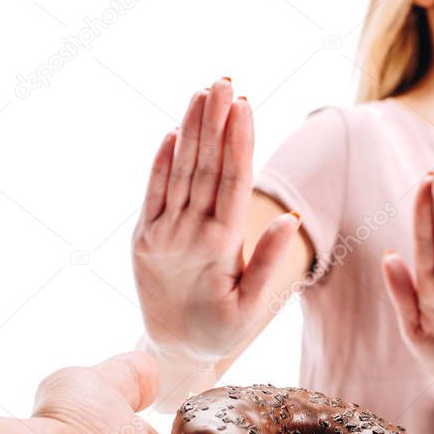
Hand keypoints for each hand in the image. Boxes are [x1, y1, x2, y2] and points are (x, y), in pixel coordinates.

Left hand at [132, 79, 300, 363]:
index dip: (239, 143)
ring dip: (191, 131)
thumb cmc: (220, 329)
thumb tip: (289, 218)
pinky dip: (161, 161)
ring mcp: (161, 234)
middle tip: (224, 81)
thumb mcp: (252, 308)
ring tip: (203, 93)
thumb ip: (269, 263)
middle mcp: (187, 235)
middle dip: (215, 122)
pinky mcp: (143, 237)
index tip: (245, 106)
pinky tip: (173, 132)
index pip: (231, 185)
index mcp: (219, 250)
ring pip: (179, 173)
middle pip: (204, 168)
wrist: (170, 351)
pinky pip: (152, 192)